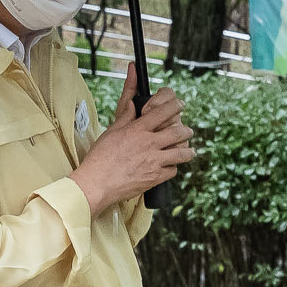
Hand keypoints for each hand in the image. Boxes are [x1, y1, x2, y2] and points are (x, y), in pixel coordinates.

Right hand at [69, 87, 193, 213]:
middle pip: (177, 132)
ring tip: (189, 150)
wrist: (97, 183)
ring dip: (187, 150)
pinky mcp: (155, 178)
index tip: (180, 105)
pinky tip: (171, 166)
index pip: (162, 112)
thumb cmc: (100, 157)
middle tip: (188, 130)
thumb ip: (125, 117)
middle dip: (186, 130)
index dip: (174, 106)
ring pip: (181, 153)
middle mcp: (149, 144)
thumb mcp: (111, 132)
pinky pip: (173, 170)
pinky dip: (173, 167)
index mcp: (138, 130)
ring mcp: (154, 161)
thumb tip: (132, 104)